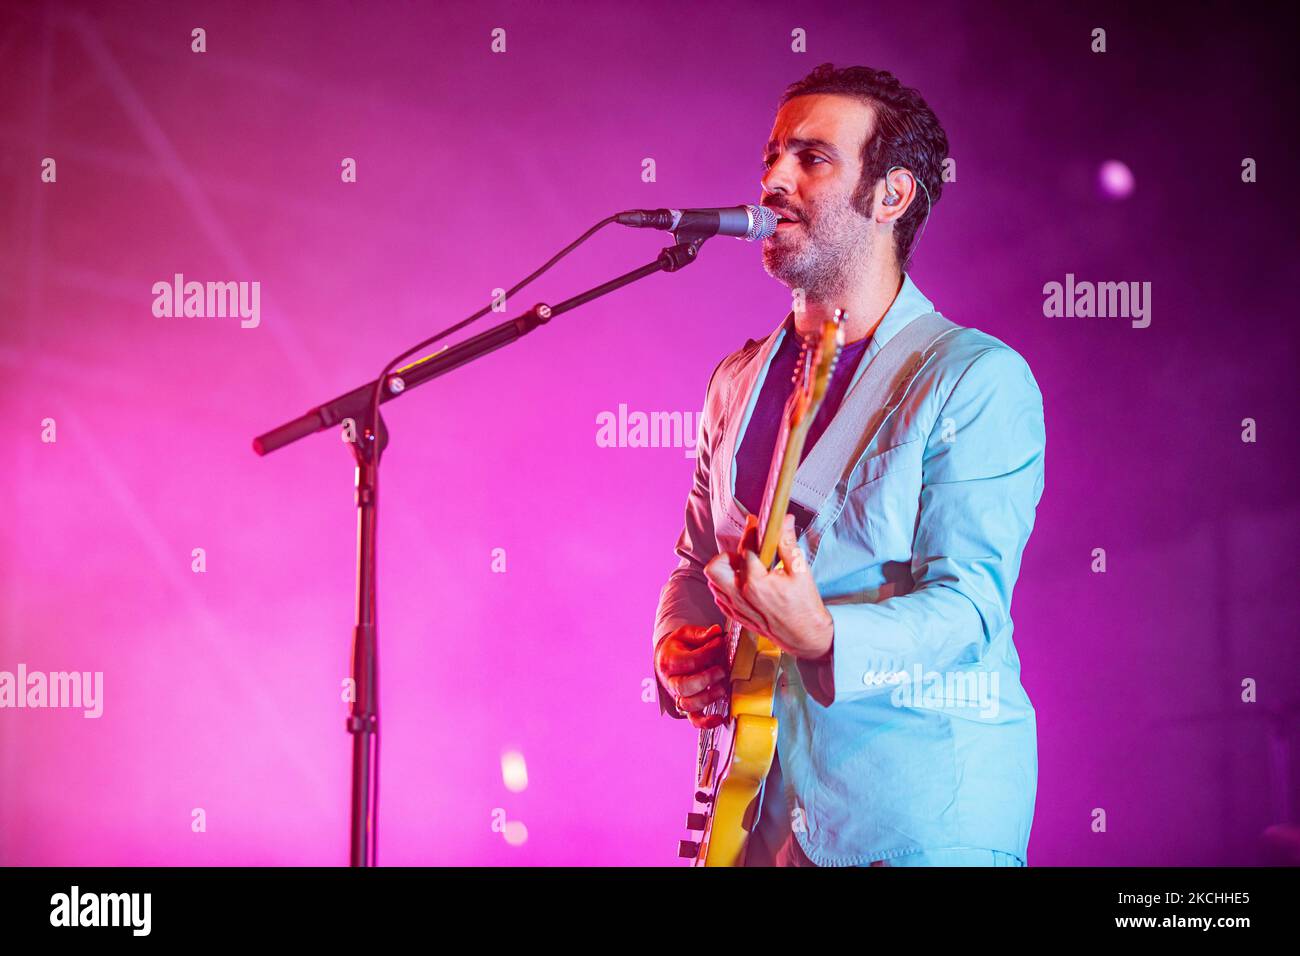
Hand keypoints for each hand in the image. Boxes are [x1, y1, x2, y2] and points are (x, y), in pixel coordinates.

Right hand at [654, 623, 728, 728]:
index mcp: (669, 661)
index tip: (720, 643)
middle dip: (706, 679)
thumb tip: (716, 632)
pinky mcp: (687, 707)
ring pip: (688, 704)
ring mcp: (679, 696)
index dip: (708, 652)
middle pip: (685, 686)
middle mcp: (671, 681)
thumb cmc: (679, 647)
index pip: (689, 661)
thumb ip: (700, 634)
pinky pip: (694, 720)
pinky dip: (706, 722)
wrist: (667, 660)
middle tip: (721, 670)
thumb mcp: (685, 634)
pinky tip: (720, 717)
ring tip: (722, 687)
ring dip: (707, 698)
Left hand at [703, 513, 833, 660]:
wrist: (806, 637)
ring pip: (713, 582)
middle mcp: (741, 596)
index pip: (745, 549)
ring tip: (743, 569)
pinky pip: (719, 597)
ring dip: (725, 571)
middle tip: (743, 554)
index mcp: (757, 583)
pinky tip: (742, 584)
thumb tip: (784, 522)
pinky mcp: (736, 616)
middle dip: (727, 555)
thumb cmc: (805, 607)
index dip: (751, 533)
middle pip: (715, 567)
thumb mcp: (800, 571)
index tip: (755, 524)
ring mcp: (737, 608)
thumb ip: (787, 543)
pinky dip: (726, 587)